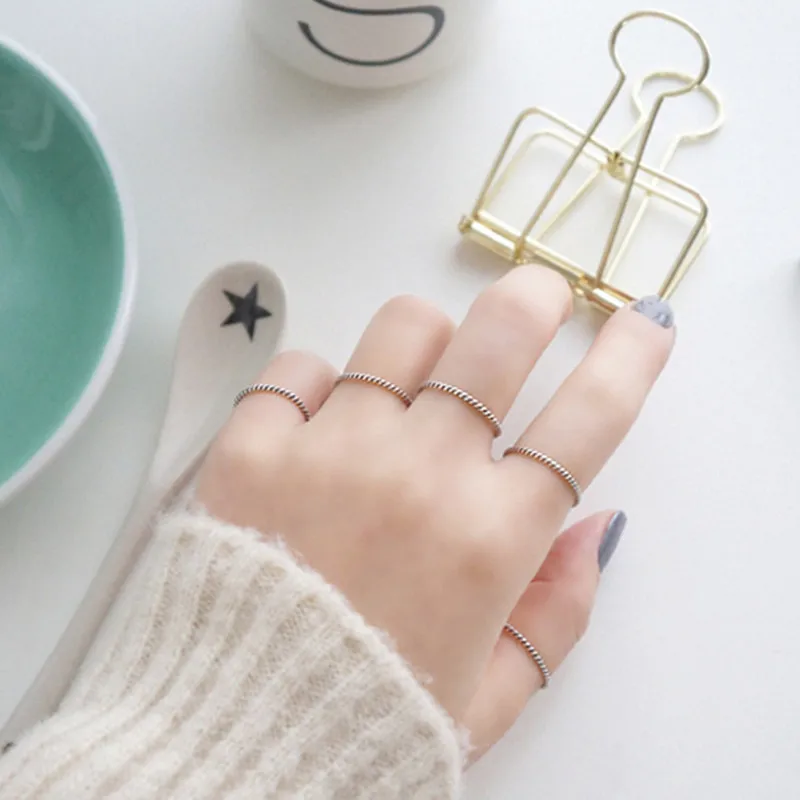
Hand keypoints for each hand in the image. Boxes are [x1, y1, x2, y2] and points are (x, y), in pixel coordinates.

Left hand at [196, 267, 673, 755]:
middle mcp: (420, 478)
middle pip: (499, 334)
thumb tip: (597, 528)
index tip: (643, 321)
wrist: (239, 743)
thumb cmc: (368, 719)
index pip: (590, 417)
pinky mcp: (252, 448)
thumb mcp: (492, 692)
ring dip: (423, 342)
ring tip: (411, 381)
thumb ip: (559, 610)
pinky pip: (299, 367)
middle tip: (534, 302)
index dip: (630, 355)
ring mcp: (333, 452)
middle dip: (533, 299)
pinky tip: (316, 425)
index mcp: (490, 540)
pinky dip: (316, 384)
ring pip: (402, 328)